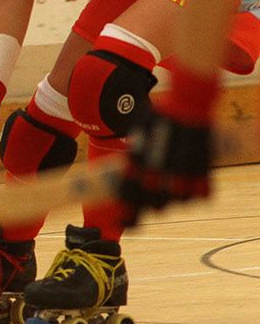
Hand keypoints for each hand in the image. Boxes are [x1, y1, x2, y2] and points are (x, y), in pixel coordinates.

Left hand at [118, 64, 218, 223]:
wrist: (187, 101)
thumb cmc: (158, 118)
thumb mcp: (138, 134)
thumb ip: (132, 160)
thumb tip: (117, 184)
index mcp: (138, 159)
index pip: (128, 194)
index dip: (125, 213)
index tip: (122, 222)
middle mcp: (159, 167)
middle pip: (156, 204)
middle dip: (153, 207)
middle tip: (153, 204)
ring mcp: (184, 168)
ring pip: (180, 201)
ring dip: (176, 199)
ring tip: (173, 188)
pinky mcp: (205, 167)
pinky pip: (203, 194)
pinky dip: (198, 192)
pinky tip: (192, 186)